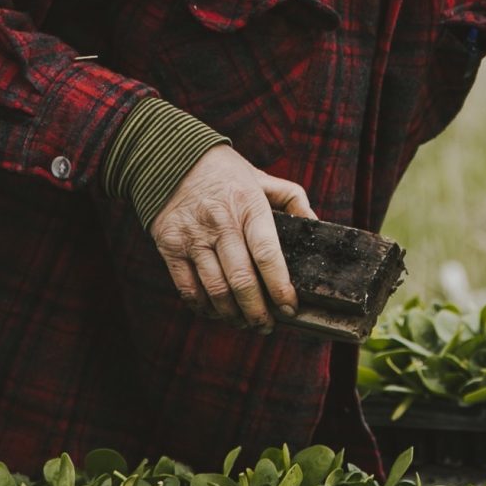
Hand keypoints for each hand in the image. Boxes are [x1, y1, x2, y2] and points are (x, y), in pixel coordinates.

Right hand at [150, 145, 314, 331]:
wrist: (171, 159)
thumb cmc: (226, 173)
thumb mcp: (262, 177)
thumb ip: (292, 199)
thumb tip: (315, 226)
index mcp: (248, 206)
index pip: (267, 254)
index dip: (280, 286)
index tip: (291, 307)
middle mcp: (220, 223)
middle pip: (241, 280)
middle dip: (257, 312)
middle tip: (267, 326)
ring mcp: (193, 237)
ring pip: (215, 290)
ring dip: (232, 316)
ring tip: (245, 324)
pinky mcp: (170, 247)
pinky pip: (187, 289)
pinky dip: (204, 308)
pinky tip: (216, 312)